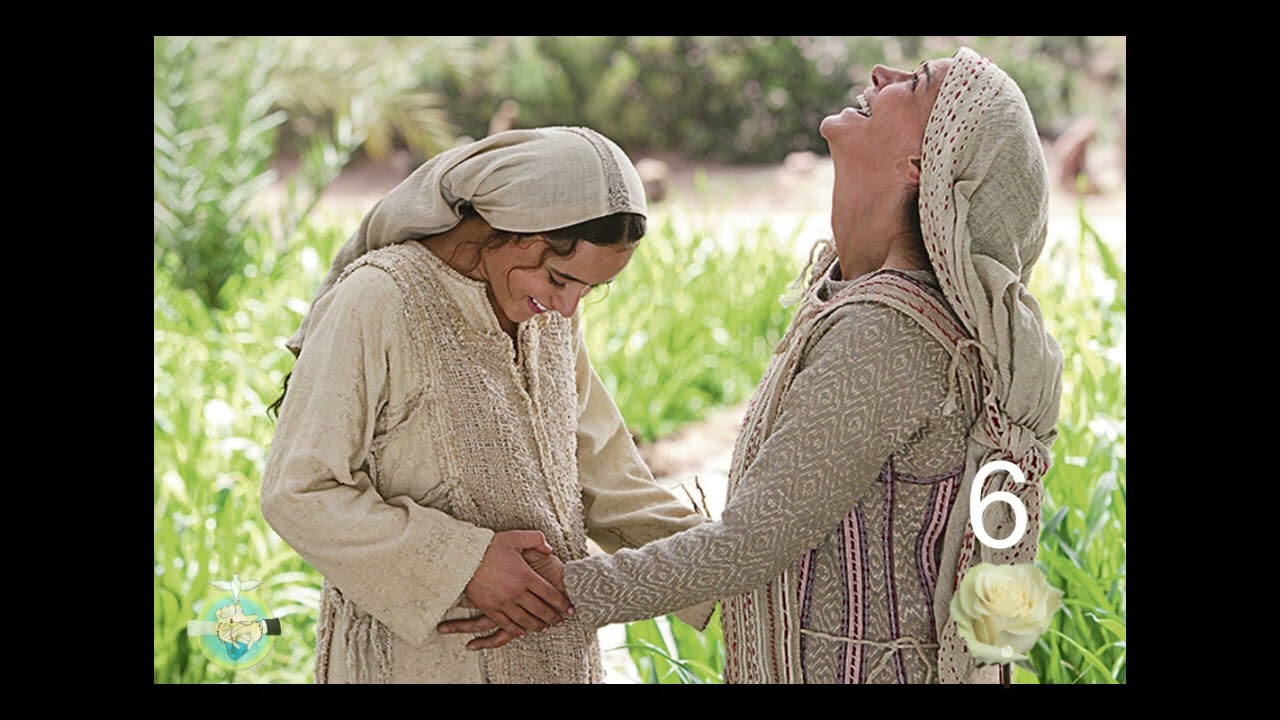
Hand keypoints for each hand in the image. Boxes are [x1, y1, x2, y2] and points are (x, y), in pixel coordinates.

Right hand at [455, 530, 573, 639]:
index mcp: (525, 575)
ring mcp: (503, 602)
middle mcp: (516, 592)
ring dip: (537, 625)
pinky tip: (522, 632)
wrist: (462, 557)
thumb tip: (549, 549)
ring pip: (525, 620)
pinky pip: (506, 623)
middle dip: (553, 617)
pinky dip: (516, 629)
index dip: (562, 603)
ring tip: (545, 628)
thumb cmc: (489, 546)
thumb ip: (536, 539)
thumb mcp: (515, 537)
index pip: (550, 593)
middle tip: (561, 621)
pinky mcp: (490, 608)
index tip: (570, 609)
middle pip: (540, 610)